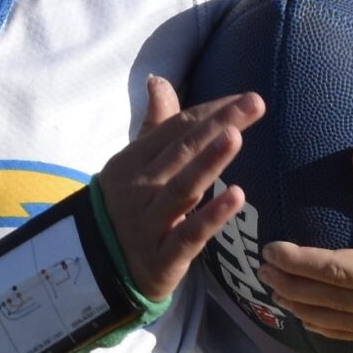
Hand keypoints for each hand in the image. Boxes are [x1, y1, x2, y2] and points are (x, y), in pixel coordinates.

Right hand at [94, 73, 262, 303]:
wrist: (98, 272)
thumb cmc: (127, 210)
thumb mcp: (133, 166)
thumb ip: (154, 125)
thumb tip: (158, 81)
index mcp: (131, 163)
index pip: (176, 129)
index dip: (211, 111)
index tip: (245, 98)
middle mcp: (138, 190)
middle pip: (181, 152)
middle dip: (218, 125)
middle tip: (254, 103)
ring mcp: (148, 225)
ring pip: (182, 189)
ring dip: (208, 162)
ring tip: (236, 136)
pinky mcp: (161, 259)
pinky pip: (188, 235)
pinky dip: (211, 216)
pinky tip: (236, 196)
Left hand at [260, 150, 352, 342]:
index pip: (337, 273)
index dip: (299, 263)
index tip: (269, 250)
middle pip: (334, 304)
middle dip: (293, 289)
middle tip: (259, 273)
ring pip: (346, 325)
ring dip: (308, 312)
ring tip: (276, 295)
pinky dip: (335, 327)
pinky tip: (312, 317)